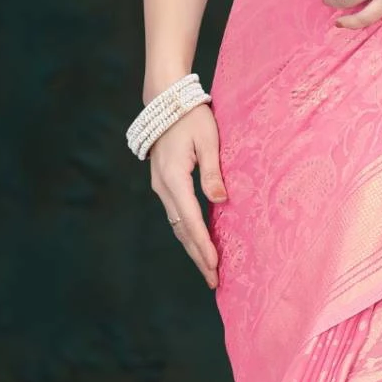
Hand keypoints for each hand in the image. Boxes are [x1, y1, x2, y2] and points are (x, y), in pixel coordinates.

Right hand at [148, 101, 224, 288]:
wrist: (165, 100)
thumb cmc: (191, 116)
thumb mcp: (208, 140)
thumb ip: (213, 172)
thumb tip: (220, 201)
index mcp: (174, 177)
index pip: (191, 219)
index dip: (203, 244)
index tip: (214, 264)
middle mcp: (163, 186)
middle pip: (181, 229)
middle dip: (198, 256)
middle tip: (213, 280)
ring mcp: (161, 186)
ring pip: (177, 224)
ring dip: (192, 247)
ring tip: (208, 269)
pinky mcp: (164, 183)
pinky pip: (176, 214)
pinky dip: (188, 232)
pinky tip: (199, 243)